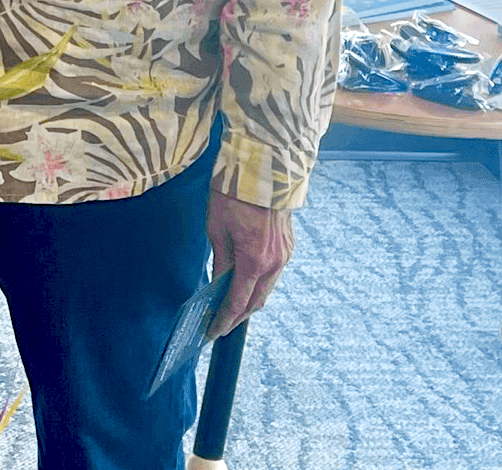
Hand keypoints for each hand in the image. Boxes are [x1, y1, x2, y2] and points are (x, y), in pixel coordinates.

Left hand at [205, 191, 292, 336]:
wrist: (262, 168)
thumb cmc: (233, 195)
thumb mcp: (217, 230)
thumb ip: (220, 262)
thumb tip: (218, 284)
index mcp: (253, 261)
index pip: (237, 303)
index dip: (224, 320)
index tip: (212, 332)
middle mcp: (274, 263)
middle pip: (256, 301)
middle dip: (238, 316)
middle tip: (220, 324)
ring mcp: (285, 255)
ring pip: (267, 288)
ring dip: (250, 299)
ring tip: (230, 306)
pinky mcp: (288, 246)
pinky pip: (274, 273)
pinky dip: (259, 282)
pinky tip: (245, 282)